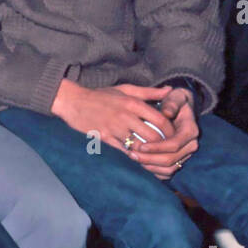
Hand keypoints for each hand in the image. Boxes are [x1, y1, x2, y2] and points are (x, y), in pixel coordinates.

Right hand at [52, 79, 188, 158]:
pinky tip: (138, 158)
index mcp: (133, 103)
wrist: (74, 102)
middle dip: (162, 146)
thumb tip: (170, 90)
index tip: (174, 136)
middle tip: (167, 151)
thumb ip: (149, 92)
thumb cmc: (101, 96)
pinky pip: (123, 151)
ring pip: (139, 147)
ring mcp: (114, 128)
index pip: (160, 119)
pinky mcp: (104, 138)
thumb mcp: (125, 89)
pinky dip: (133, 156)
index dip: (171, 131)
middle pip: (153, 137)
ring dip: (147, 153)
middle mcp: (125, 116)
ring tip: (154, 157)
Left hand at [128, 86, 199, 180]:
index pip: (174, 144)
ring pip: (169, 169)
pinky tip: (141, 165)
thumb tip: (167, 112)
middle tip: (131, 154)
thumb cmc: (175, 101)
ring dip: (150, 166)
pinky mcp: (179, 160)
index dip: (157, 147)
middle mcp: (190, 145)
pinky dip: (154, 171)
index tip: (141, 146)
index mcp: (190, 130)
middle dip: (150, 159)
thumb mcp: (175, 96)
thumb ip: (172, 102)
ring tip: (133, 158)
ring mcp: (185, 155)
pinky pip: (167, 172)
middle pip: (170, 160)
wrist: (180, 108)